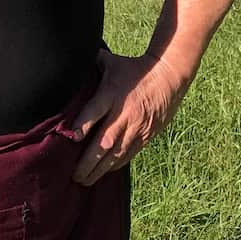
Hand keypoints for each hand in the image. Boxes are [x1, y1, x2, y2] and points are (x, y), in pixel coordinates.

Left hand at [70, 49, 189, 185]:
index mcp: (112, 94)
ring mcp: (136, 127)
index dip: (84, 124)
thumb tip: (74, 59)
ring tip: (85, 180)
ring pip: (117, 153)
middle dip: (89, 160)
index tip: (72, 137)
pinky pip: (129, 153)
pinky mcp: (146, 135)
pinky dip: (116, 164)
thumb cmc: (134, 68)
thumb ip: (92, 64)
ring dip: (101, 168)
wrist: (168, 76)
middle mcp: (124, 114)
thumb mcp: (111, 62)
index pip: (95, 110)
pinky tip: (105, 172)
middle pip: (105, 141)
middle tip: (75, 174)